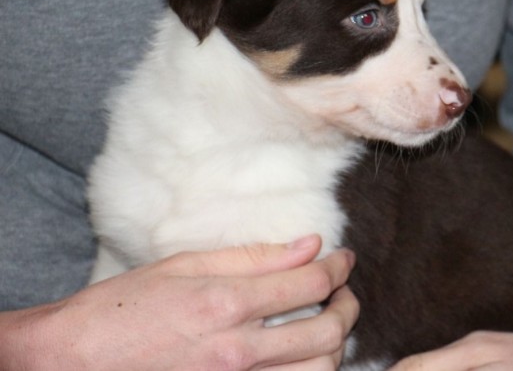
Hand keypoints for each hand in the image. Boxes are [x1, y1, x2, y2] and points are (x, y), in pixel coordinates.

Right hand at [0, 235, 358, 370]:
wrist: (74, 361)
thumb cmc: (123, 307)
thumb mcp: (183, 266)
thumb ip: (252, 257)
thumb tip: (309, 244)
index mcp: (226, 303)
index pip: (310, 282)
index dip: (339, 267)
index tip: (345, 259)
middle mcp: (238, 349)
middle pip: (328, 331)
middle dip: (349, 305)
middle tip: (346, 291)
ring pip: (319, 370)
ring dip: (337, 344)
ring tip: (330, 323)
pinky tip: (303, 354)